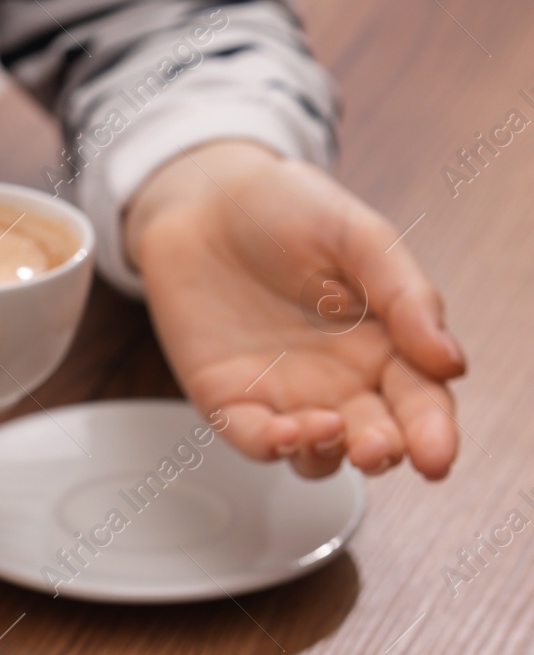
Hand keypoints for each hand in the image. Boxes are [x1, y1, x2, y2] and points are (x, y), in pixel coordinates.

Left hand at [125, 141, 465, 478]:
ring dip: (326, 455)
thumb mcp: (359, 238)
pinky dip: (270, 445)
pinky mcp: (227, 397)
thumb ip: (404, 296)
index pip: (419, 401)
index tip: (435, 454)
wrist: (205, 199)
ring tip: (331, 431)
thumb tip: (450, 361)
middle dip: (382, 452)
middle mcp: (338, 381)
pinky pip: (252, 438)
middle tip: (380, 449)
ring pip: (316, 452)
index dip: (431, 432)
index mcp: (384, 345)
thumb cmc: (287, 211)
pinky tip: (284, 431)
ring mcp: (282, 394)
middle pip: (373, 437)